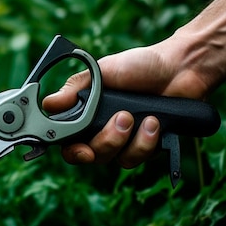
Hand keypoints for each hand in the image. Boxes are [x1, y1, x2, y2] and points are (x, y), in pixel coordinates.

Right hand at [42, 43, 207, 166]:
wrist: (179, 68)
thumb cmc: (138, 66)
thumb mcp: (102, 71)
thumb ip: (74, 89)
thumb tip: (47, 104)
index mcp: (86, 116)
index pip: (68, 143)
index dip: (72, 151)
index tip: (82, 148)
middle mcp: (102, 132)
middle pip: (92, 156)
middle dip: (106, 142)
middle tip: (122, 119)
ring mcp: (124, 142)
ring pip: (116, 160)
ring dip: (129, 140)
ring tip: (143, 117)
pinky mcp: (146, 147)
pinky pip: (138, 157)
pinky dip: (146, 141)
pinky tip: (155, 123)